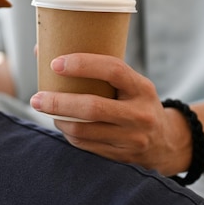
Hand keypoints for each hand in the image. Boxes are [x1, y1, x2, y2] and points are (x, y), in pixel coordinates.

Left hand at [30, 53, 191, 175]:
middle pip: (92, 108)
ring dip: (59, 120)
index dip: (83, 65)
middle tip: (36, 98)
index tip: (55, 63)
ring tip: (45, 109)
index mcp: (142, 87)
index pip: (113, 70)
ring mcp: (132, 138)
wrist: (166, 140)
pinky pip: (86, 145)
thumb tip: (42, 48)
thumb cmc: (135, 100)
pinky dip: (68, 133)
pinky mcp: (122, 156)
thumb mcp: (129, 82)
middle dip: (59, 102)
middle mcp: (140, 114)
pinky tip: (61, 123)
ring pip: (84, 131)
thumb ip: (96, 68)